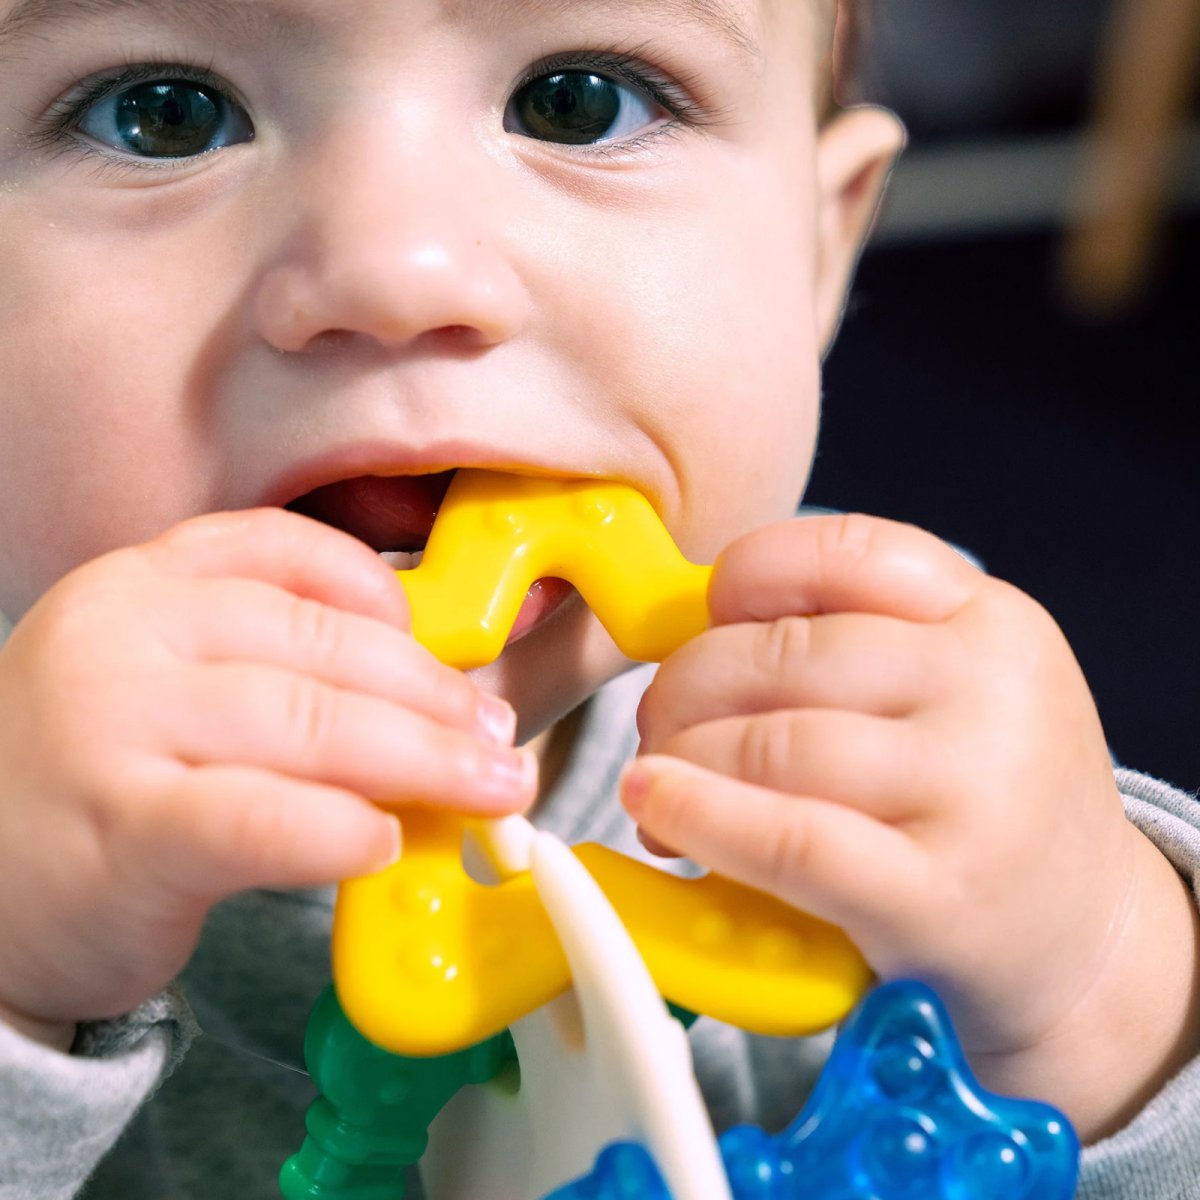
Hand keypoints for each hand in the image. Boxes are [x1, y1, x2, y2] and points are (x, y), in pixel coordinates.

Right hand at [0, 509, 535, 1045]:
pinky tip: (384, 842)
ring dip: (423, 761)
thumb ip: (275, 672)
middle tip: (497, 738)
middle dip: (433, 695)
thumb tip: (432, 701)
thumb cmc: (98, 787)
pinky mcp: (119, 832)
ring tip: (486, 788)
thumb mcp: (167, 690)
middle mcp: (120, 634)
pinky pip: (261, 819)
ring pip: (310, 723)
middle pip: (323, 645)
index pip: (288, 551)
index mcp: (139, 585)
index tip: (449, 652)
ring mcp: (111, 727)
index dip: (388, 598)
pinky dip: (341, 829)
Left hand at [624, 513, 1199, 1137]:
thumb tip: (682, 637)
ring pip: (771, 743)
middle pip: (784, 653)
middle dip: (686, 686)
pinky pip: (787, 839)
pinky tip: (660, 809)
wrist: (1089, 945)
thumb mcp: (956, 692)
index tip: (705, 620)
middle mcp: (993, 688)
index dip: (745, 575)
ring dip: (682, 759)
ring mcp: (975, 790)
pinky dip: (701, 817)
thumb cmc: (986, 806)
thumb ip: (849, 647)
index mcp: (991, 618)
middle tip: (659, 726)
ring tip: (657, 785)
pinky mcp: (939, 894)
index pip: (845, 550)